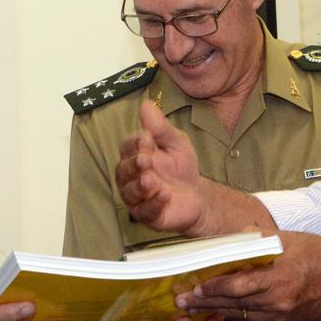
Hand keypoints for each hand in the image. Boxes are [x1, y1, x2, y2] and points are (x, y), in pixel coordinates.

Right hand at [116, 101, 204, 232]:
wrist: (196, 195)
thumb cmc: (181, 166)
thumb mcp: (176, 142)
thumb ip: (161, 127)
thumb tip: (146, 105)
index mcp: (134, 155)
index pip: (126, 148)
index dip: (134, 144)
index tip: (147, 140)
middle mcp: (130, 177)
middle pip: (124, 171)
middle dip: (134, 165)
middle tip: (146, 160)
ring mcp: (136, 198)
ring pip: (130, 192)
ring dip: (140, 186)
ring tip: (152, 180)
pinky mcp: (147, 215)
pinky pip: (144, 211)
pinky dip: (153, 204)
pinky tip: (164, 195)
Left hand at [175, 232, 320, 320]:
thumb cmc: (320, 256)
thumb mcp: (290, 239)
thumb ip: (260, 239)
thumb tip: (235, 236)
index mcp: (278, 277)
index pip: (236, 286)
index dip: (212, 288)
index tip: (193, 287)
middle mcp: (277, 300)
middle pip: (233, 304)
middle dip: (205, 303)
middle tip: (182, 302)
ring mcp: (281, 315)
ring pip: (240, 314)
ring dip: (215, 311)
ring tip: (193, 309)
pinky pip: (254, 320)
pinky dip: (235, 315)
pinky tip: (220, 313)